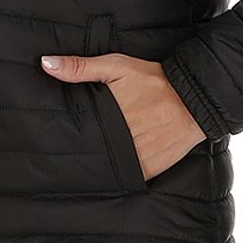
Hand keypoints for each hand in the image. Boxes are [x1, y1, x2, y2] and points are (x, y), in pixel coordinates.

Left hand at [39, 49, 207, 180]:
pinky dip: (118, 174)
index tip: (52, 140)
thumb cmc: (153, 79)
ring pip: (107, 170)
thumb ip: (80, 67)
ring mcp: (137, 159)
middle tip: (64, 154)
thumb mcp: (116, 66)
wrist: (195, 97)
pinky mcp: (150, 170)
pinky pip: (127, 178)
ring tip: (86, 162)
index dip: (64, 140)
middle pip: (91, 154)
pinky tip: (110, 167)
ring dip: (97, 166)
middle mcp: (122, 141)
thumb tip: (46, 64)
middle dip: (80, 153)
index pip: (77, 136)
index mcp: (109, 117)